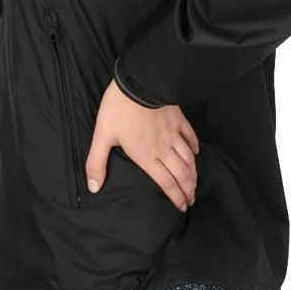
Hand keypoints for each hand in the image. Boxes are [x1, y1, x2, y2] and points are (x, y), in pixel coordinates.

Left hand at [85, 77, 199, 211]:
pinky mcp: (178, 118)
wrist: (139, 82)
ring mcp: (173, 133)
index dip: (175, 197)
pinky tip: (196, 152)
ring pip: (188, 158)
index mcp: (146, 156)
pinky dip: (194, 146)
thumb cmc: (119, 109)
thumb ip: (97, 163)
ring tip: (195, 184)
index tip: (182, 207)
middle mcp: (164, 149)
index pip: (165, 182)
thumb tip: (94, 187)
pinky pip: (190, 136)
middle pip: (180, 173)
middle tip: (192, 200)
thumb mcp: (102, 136)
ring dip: (193, 173)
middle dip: (188, 189)